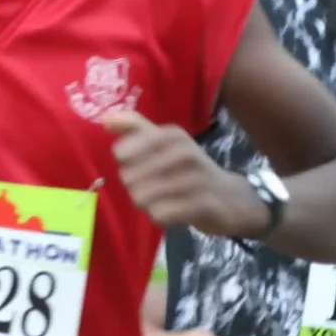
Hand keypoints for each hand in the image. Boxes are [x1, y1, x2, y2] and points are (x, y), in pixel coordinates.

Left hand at [101, 112, 261, 237]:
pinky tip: (174, 211)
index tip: (138, 163)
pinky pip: (160, 214)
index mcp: (172, 135)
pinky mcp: (203, 205)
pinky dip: (161, 217)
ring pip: (141, 197)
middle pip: (128, 178)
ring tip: (164, 199)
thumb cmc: (189, 168)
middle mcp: (185, 152)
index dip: (125, 163)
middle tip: (154, 185)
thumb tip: (104, 118)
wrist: (231, 196)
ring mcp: (195, 179)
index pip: (123, 151)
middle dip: (135, 187)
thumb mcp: (165, 142)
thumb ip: (134, 127)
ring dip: (147, 204)